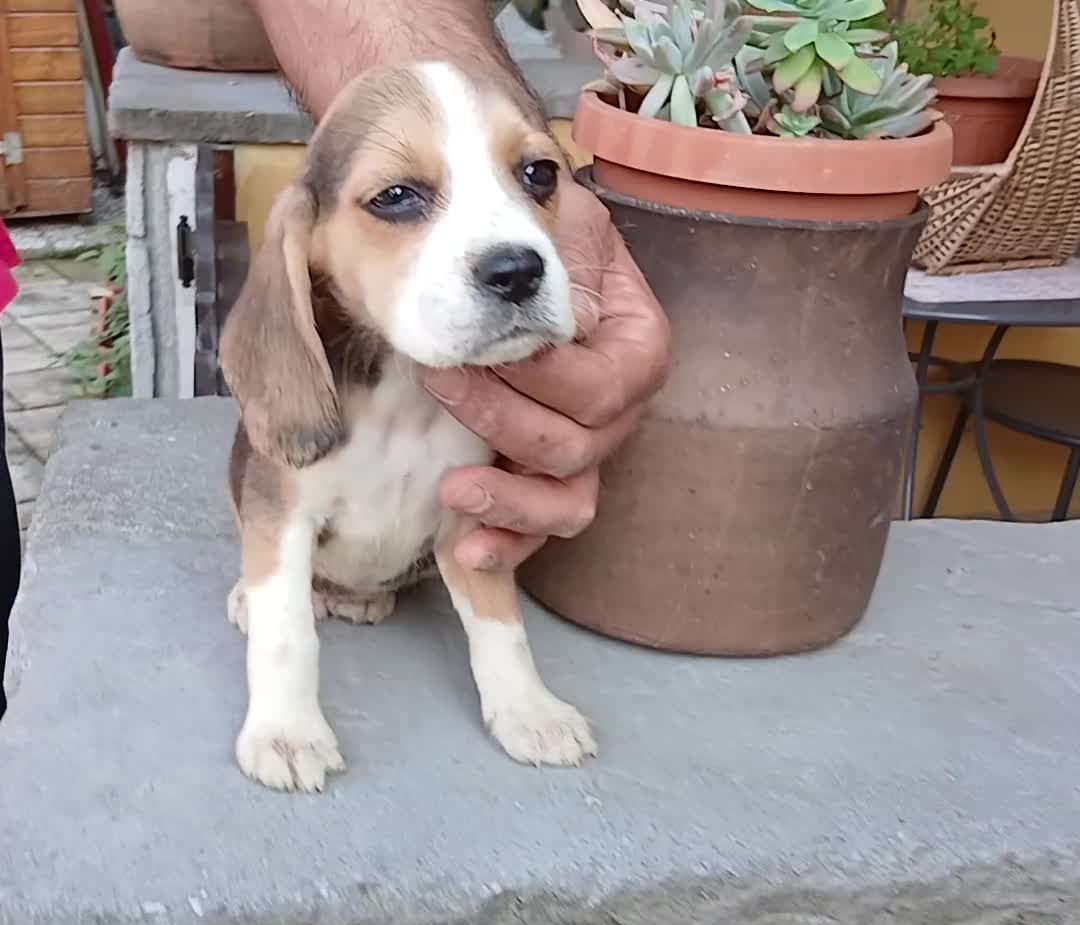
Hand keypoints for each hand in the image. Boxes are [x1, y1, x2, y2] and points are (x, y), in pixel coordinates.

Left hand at [420, 181, 671, 571]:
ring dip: (509, 497)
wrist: (508, 253)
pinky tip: (465, 548)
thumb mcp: (557, 221)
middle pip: (578, 444)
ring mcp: (584, 452)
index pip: (600, 383)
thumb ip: (560, 254)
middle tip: (441, 381)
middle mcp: (621, 410)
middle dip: (502, 419)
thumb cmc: (535, 234)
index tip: (480, 347)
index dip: (540, 375)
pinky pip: (540, 528)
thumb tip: (554, 308)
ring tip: (454, 488)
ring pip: (567, 500)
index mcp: (638, 347)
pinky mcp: (543, 481)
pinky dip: (507, 543)